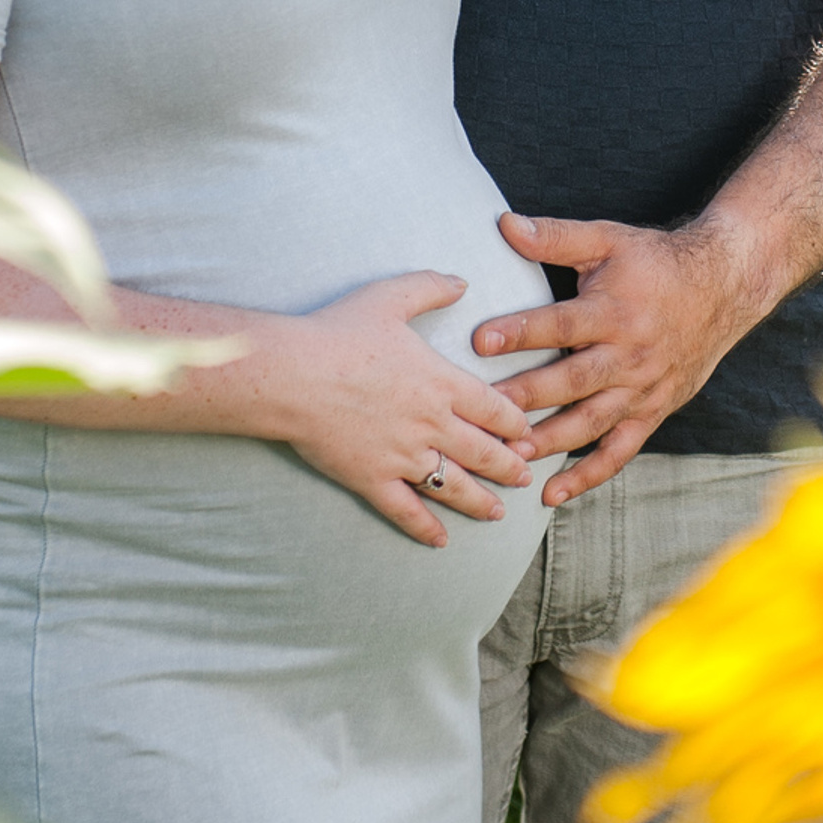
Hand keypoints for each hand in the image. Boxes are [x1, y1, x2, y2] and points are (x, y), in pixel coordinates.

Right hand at [276, 273, 536, 549]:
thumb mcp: (390, 297)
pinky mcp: (373, 480)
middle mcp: (431, 424)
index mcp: (441, 382)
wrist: (294, 374)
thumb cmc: (339, 332)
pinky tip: (441, 541)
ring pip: (454, 486)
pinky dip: (426, 529)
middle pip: (483, 452)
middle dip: (508, 466)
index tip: (528, 434)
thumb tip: (461, 281)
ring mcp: (404, 456)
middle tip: (524, 477)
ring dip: (480, 502)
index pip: (494, 408)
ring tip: (497, 513)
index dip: (515, 423)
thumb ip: (430, 287)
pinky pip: (407, 511)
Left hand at [476, 214, 756, 506]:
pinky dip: (588, 474)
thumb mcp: (608, 239)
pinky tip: (552, 492)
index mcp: (614, 311)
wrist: (724, 287)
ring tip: (511, 455)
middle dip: (528, 397)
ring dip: (551, 442)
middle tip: (486, 411)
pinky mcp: (652, 412)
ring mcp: (642, 389)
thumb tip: (505, 224)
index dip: (521, 331)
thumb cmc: (657, 262)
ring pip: (592, 422)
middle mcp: (629, 354)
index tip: (480, 340)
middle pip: (573, 380)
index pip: (562, 323)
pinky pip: (619, 451)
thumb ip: (556, 236)